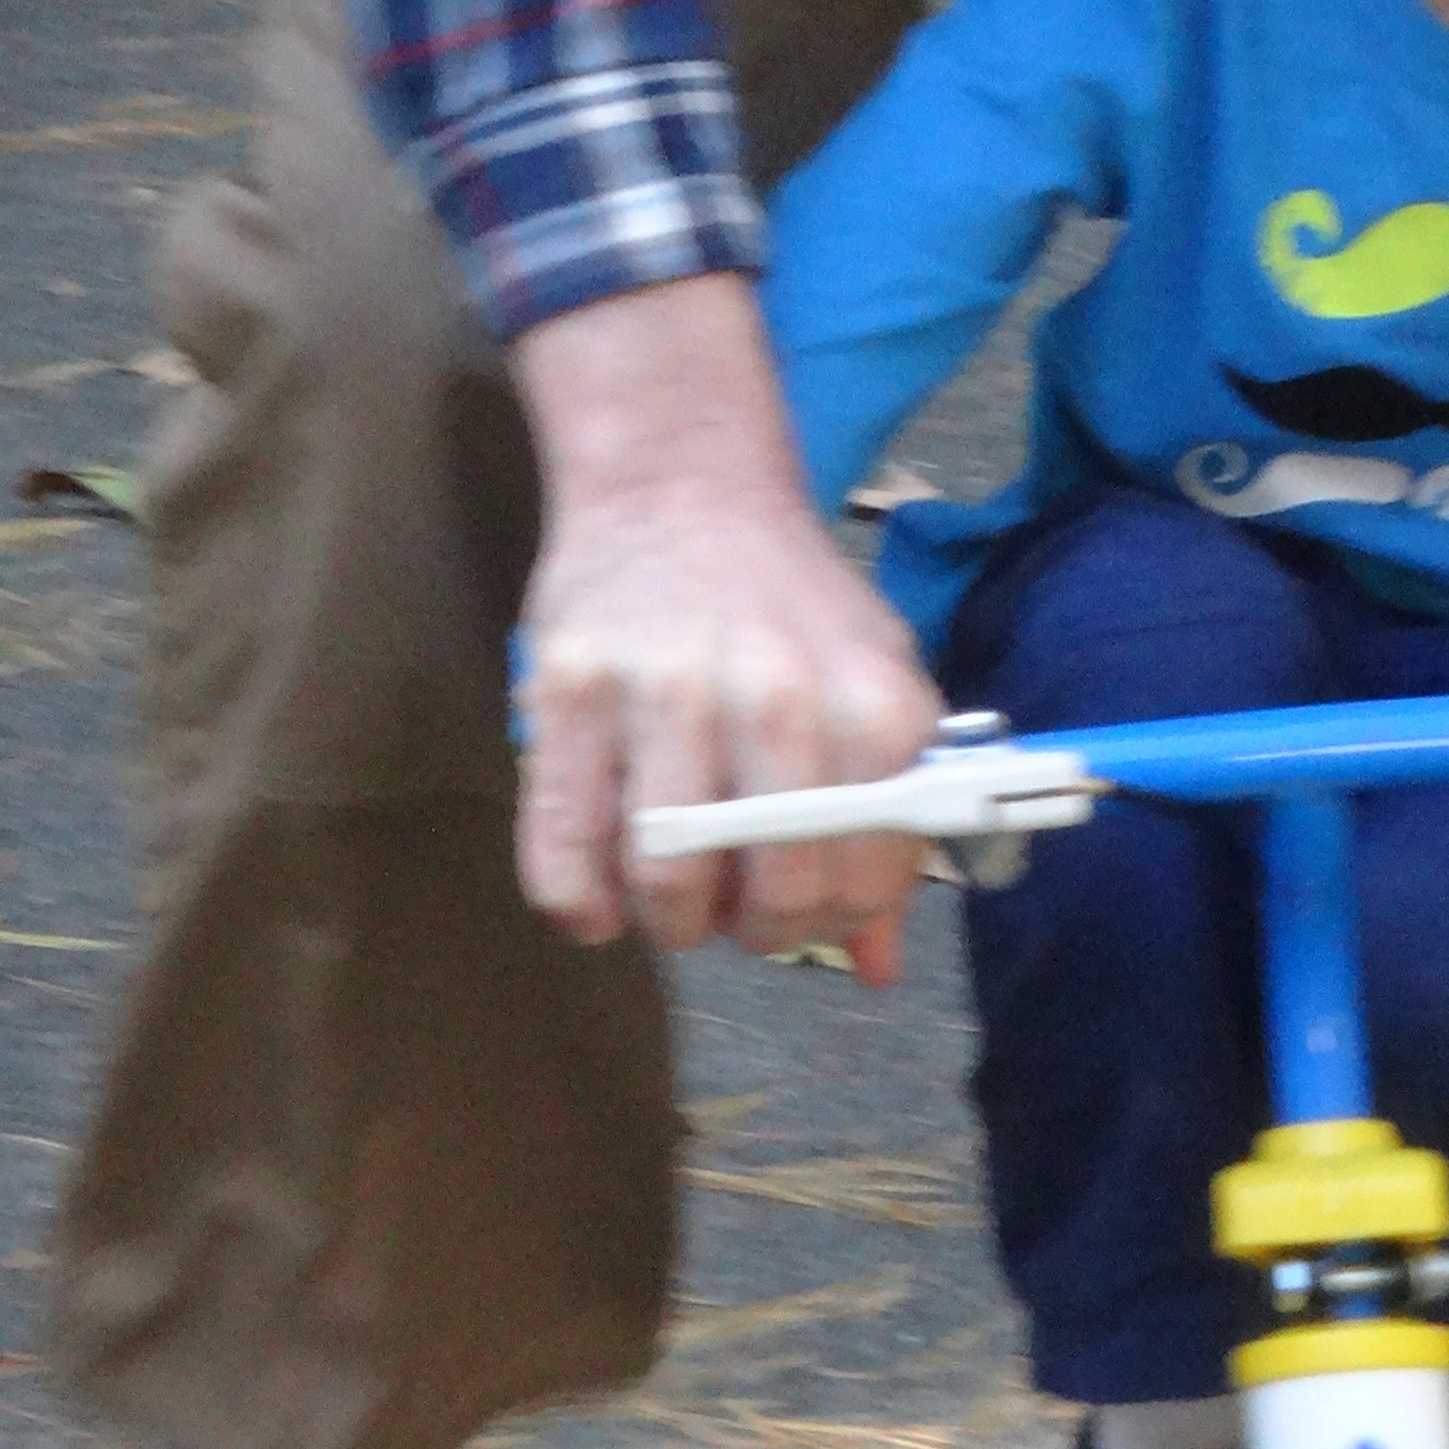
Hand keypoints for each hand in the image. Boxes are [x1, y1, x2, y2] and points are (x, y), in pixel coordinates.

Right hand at [512, 274, 938, 965]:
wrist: (681, 482)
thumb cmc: (786, 605)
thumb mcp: (868, 689)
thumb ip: (883, 824)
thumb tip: (879, 965)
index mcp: (870, 701)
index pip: (866, 878)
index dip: (838, 920)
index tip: (812, 907)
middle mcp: (776, 695)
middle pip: (775, 895)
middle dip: (757, 932)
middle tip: (740, 908)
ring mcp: (664, 690)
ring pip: (668, 883)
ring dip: (671, 923)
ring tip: (675, 900)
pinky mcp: (568, 689)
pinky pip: (564, 849)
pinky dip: (579, 903)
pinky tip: (599, 901)